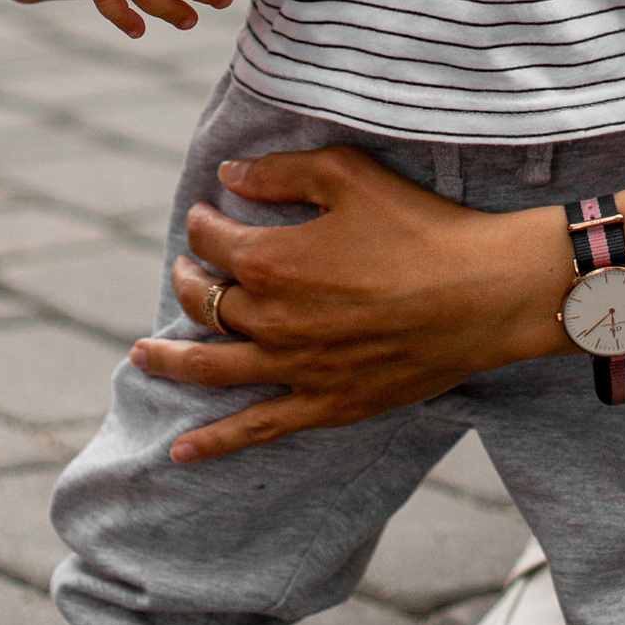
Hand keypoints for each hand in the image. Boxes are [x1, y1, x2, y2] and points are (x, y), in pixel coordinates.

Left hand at [129, 146, 562, 462]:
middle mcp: (271, 319)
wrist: (484, 293)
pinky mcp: (325, 405)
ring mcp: (295, 369)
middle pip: (207, 303)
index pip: (212, 240)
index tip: (210, 214)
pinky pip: (256, 429)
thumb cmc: (420, 226)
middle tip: (187, 273)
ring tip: (140, 357)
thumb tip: (229, 177)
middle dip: (189, 282)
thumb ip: (282, 173)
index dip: (204, 223)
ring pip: (212, 368)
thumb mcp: (349, 175)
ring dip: (171, 361)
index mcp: (271, 260)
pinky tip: (181, 451)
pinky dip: (214, 442)